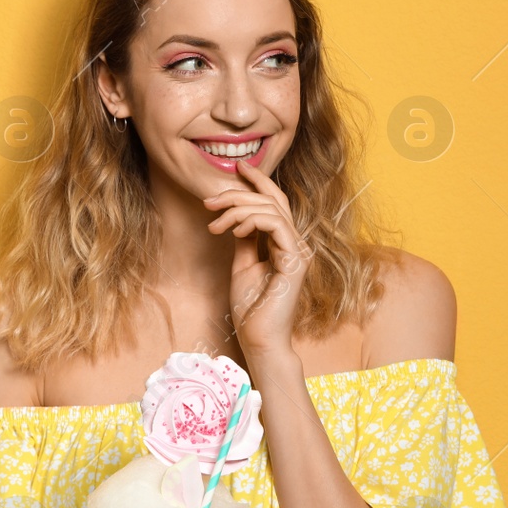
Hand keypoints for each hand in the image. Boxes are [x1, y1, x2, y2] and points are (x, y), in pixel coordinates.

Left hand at [203, 160, 311, 361]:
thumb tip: (237, 218)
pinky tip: (233, 231)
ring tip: (214, 222)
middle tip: (210, 200)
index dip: (259, 182)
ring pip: (272, 209)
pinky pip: (275, 224)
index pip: (276, 203)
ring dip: (238, 209)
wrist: (258, 339)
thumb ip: (245, 240)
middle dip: (239, 193)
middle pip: (273, 200)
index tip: (237, 168)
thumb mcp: (242, 266)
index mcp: (285, 245)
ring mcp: (298, 252)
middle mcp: (296, 245)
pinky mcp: (295, 261)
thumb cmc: (251, 310)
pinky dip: (251, 221)